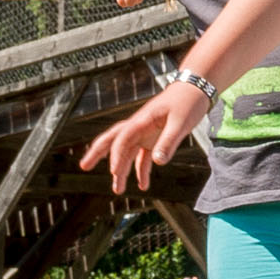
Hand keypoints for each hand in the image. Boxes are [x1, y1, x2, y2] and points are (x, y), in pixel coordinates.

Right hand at [82, 78, 208, 186]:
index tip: (113, 171)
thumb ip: (168, 142)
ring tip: (117, 190)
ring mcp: (145, 132)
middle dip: (97, 153)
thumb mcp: (181, 123)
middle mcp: (139, 126)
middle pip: (113, 140)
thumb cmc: (188, 101)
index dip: (116, 154)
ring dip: (121, 170)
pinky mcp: (153, 137)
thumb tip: (157, 162)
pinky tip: (143, 185)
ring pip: (126, 152)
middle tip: (84, 166)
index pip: (123, 138)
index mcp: (142, 120)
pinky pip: (143, 156)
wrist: (195, 88)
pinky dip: (141, 170)